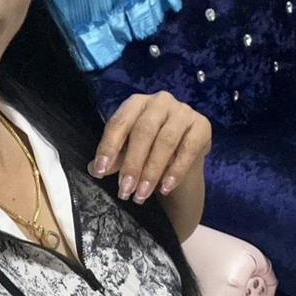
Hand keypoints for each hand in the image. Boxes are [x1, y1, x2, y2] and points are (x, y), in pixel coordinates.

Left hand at [87, 92, 211, 202]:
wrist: (181, 158)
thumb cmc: (148, 151)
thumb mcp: (127, 154)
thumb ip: (113, 159)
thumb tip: (93, 169)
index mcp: (136, 103)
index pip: (119, 123)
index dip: (108, 147)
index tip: (100, 172)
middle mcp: (160, 101)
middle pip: (143, 131)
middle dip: (132, 164)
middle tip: (125, 191)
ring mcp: (183, 111)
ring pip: (166, 141)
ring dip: (152, 171)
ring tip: (142, 194)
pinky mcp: (202, 125)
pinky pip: (188, 149)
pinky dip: (176, 170)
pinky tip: (165, 188)